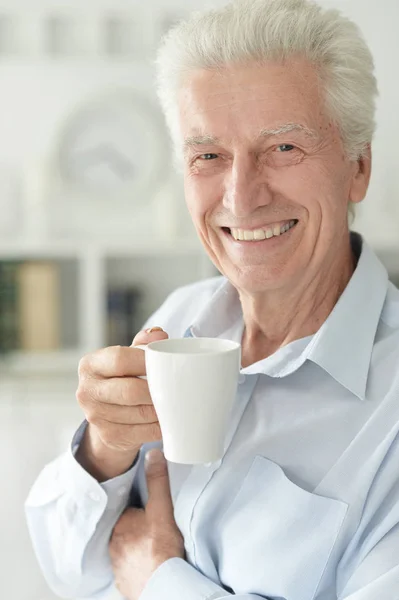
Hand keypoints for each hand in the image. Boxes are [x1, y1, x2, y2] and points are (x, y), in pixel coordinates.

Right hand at [75, 327, 167, 480]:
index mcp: (90, 365)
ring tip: (175, 403)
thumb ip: (142, 344)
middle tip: (175, 388)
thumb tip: (159, 335)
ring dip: (161, 410)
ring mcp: (95, 416)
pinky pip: (142, 433)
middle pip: (130, 391)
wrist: (106, 412)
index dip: (145, 361)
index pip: (120, 360)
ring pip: (139, 414)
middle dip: (156, 391)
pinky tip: (168, 420)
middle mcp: (87, 391)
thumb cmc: (121, 377)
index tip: (164, 363)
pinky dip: (160, 427)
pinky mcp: (109, 436)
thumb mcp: (127, 357)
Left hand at [109, 448, 184, 599]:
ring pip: (124, 548)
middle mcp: (113, 543)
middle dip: (135, 526)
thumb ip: (157, 481)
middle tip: (152, 527)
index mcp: (121, 523)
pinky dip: (136, 565)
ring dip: (134, 545)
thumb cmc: (161, 549)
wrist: (162, 585)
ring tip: (151, 545)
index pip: (127, 509)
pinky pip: (127, 567)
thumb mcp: (161, 508)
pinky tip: (147, 563)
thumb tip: (153, 454)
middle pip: (125, 527)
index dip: (138, 507)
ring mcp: (117, 564)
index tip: (148, 509)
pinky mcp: (124, 581)